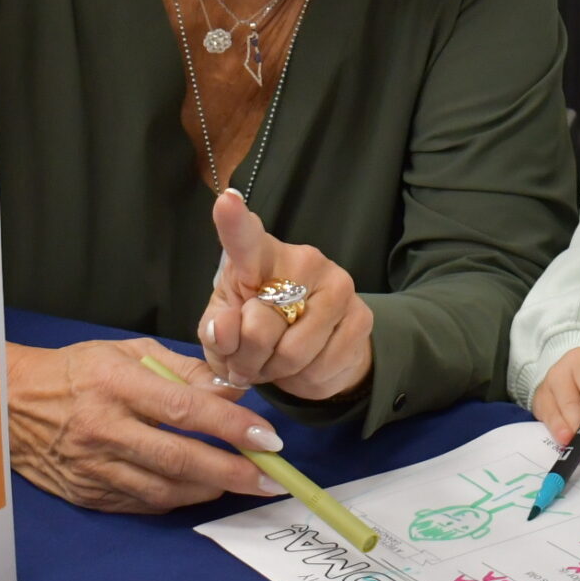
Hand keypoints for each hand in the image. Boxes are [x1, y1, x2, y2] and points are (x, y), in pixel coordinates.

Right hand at [4, 338, 287, 513]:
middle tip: (271, 478)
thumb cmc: (77, 370)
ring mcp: (92, 467)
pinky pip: (141, 504)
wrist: (8, 402)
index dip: (231, 427)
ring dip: (209, 490)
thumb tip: (235, 389)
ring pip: (163, 490)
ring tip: (240, 483)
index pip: (185, 410)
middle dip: (233, 472)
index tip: (268, 438)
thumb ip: (184, 371)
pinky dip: (176, 500)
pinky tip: (198, 490)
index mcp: (116, 385)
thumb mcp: (128, 352)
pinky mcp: (85, 494)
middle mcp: (104, 429)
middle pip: (179, 459)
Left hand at [199, 188, 373, 402]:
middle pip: (259, 325)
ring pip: (292, 352)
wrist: (311, 353)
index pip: (245, 239)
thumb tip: (225, 329)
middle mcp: (303, 260)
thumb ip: (217, 331)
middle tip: (249, 360)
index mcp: (259, 257)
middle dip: (248, 358)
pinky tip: (307, 365)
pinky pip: (321, 366)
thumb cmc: (254, 332)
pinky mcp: (362, 315)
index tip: (226, 201)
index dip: (233, 223)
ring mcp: (338, 284)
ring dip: (277, 371)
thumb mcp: (222, 334)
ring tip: (276, 363)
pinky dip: (306, 379)